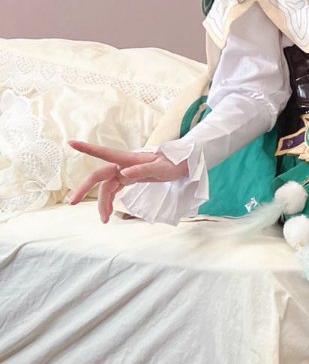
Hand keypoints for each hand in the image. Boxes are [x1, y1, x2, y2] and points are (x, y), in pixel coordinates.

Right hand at [67, 140, 188, 223]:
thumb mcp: (162, 168)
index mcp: (128, 159)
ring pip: (106, 187)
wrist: (184, 164)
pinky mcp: (128, 179)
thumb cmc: (174, 163)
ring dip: (102, 203)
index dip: (87, 149)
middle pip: (98, 176)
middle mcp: (123, 164)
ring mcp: (124, 172)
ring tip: (104, 220)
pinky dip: (110, 201)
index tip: (70, 143)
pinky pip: (114, 190)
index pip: (104, 153)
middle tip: (72, 203)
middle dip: (84, 189)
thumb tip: (124, 174)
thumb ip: (143, 170)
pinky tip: (109, 213)